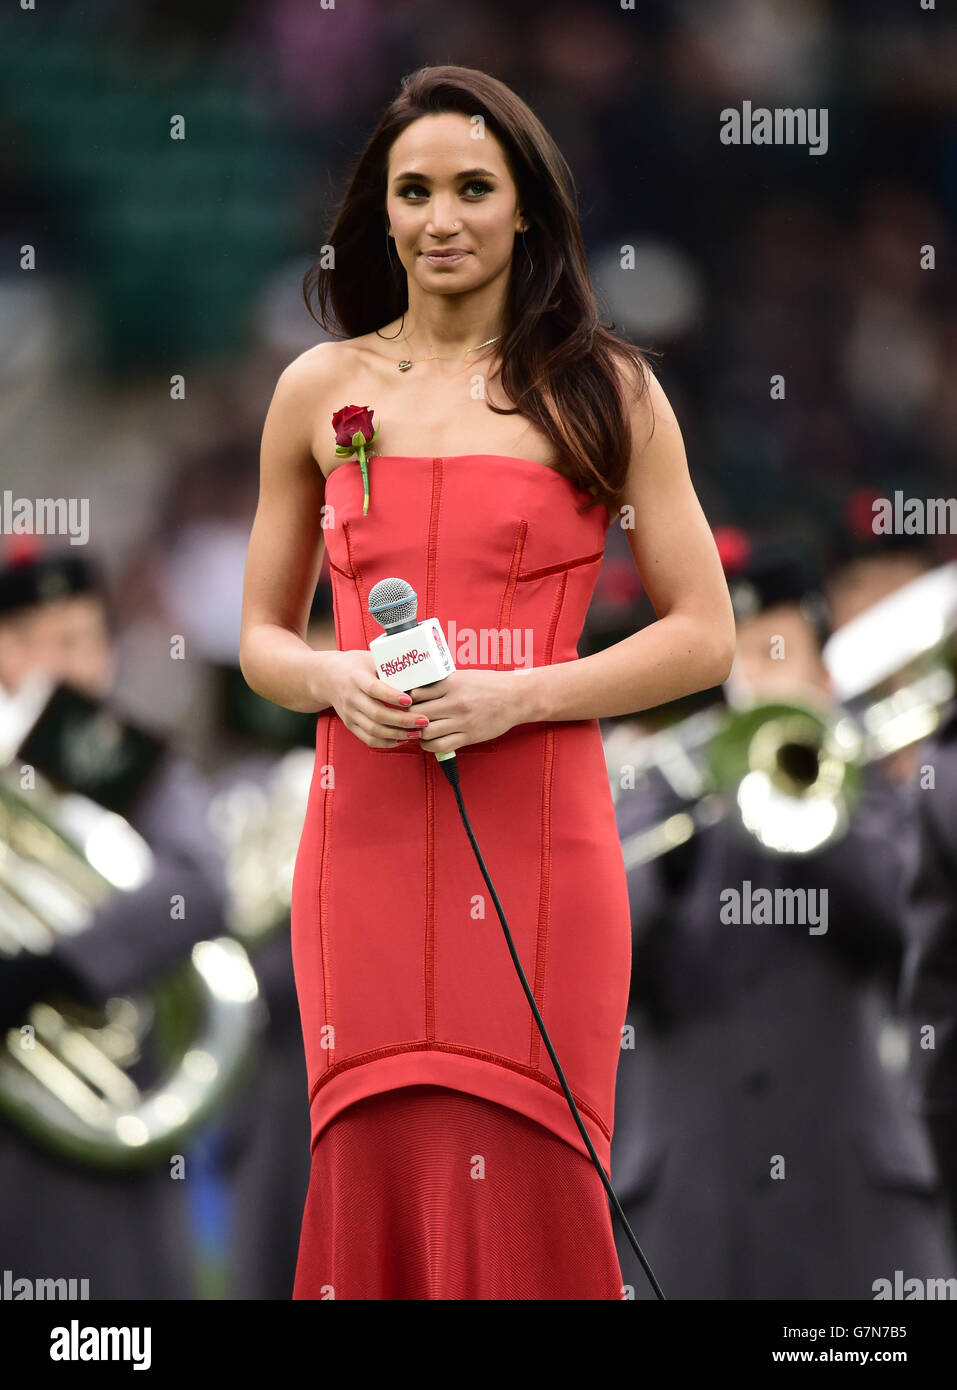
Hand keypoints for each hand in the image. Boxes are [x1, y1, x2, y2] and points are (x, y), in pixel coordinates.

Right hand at [323, 650, 427, 749]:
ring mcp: (349, 714)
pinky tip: (402, 739)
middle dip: (403, 720)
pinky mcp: (350, 725)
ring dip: (398, 734)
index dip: (392, 696)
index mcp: (357, 678)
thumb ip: (390, 666)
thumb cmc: (355, 665)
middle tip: (424, 721)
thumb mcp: (370, 659)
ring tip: (417, 733)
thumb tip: (420, 672)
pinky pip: (368, 739)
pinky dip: (387, 742)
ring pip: (374, 730)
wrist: (327, 677)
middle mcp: (351, 697)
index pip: (374, 689)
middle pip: (377, 714)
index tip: (410, 700)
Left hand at [406, 668, 529, 755]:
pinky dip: (429, 745)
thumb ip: (441, 683)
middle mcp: (455, 702)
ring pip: (426, 731)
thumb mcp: (463, 676)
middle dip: (409, 717)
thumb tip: (417, 690)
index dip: (407, 699)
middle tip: (407, 718)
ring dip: (418, 733)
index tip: (406, 702)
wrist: (516, 697)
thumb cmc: (489, 684)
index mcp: (452, 684)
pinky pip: (441, 746)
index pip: (416, 693)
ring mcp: (462, 721)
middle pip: (417, 713)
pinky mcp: (469, 736)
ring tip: (417, 730)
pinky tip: (428, 740)